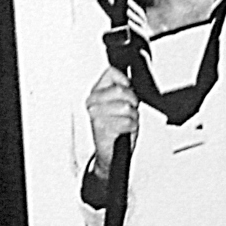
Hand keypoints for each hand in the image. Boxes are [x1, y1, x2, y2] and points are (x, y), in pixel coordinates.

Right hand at [86, 66, 137, 182]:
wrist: (110, 152)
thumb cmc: (115, 127)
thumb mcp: (118, 103)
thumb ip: (122, 88)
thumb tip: (128, 80)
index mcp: (94, 93)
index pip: (111, 72)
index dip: (125, 81)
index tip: (127, 89)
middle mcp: (92, 103)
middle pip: (121, 90)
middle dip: (131, 100)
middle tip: (129, 110)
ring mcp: (96, 115)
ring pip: (127, 107)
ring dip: (132, 116)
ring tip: (126, 121)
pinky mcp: (103, 127)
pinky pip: (128, 121)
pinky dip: (132, 127)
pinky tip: (124, 130)